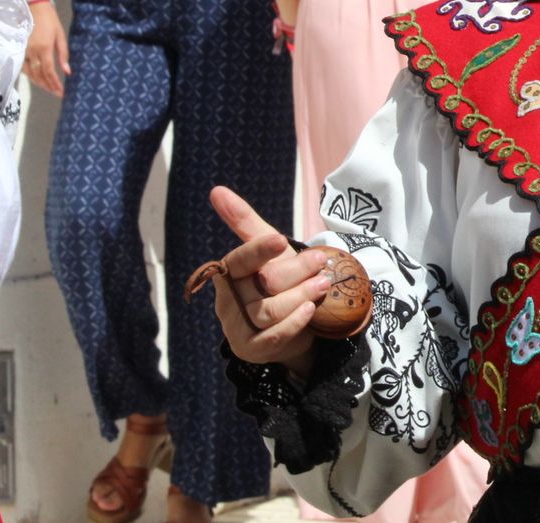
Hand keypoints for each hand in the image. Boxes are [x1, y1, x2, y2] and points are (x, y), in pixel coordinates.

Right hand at [24, 2, 69, 96]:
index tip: (62, 92)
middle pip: (39, 75)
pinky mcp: (18, 49)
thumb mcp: (61, 36)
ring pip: (29, 73)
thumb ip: (63, 54)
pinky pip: (23, 67)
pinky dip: (30, 75)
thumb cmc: (50, 21)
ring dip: (39, 83)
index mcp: (44, 48)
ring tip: (49, 89)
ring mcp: (23, 51)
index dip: (55, 83)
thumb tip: (67, 72)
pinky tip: (37, 79)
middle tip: (56, 93)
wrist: (34, 7)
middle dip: (48, 86)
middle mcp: (32, 52)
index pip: (49, 71)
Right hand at [207, 185, 332, 371]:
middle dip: (294, 271)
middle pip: (261, 285)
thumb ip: (245, 221)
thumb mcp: (270, 250)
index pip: (239, 260)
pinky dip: (293, 322)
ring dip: (300, 294)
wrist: (296, 323)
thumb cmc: (281, 280)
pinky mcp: (251, 348)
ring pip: (267, 310)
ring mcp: (237, 327)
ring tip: (323, 283)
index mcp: (229, 273)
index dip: (259, 250)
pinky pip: (272, 336)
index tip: (281, 239)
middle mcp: (228, 300)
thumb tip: (216, 190)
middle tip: (321, 260)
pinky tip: (310, 308)